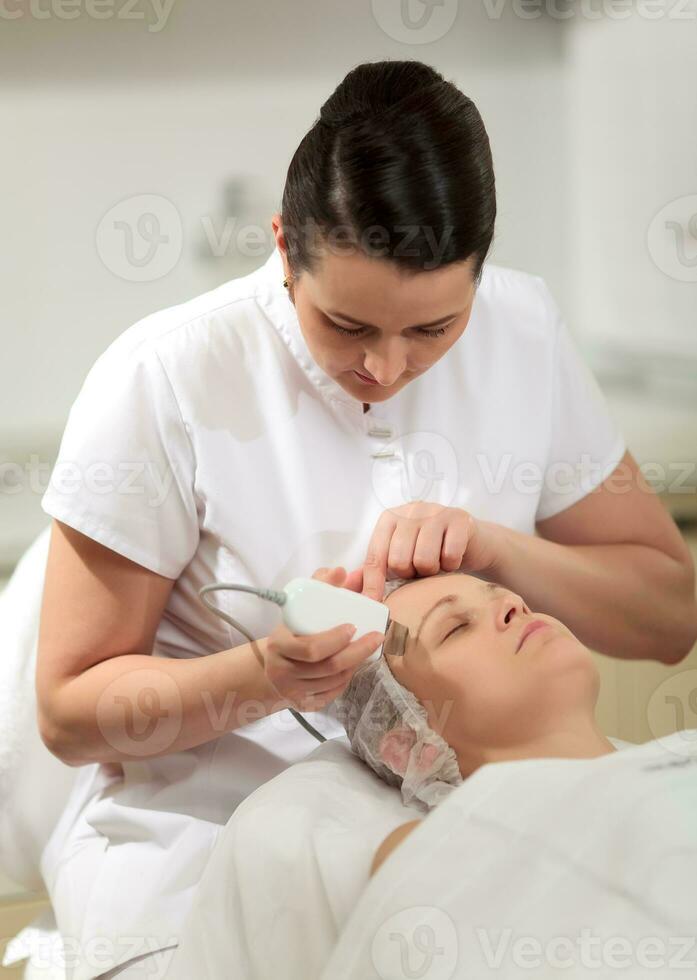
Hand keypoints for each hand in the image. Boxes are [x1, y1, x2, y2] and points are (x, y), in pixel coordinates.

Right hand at [262, 566, 383, 710]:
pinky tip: (353, 664)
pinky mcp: (304, 704)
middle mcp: (282, 671)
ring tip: (367, 648)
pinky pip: (333, 693)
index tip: (353, 627)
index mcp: (279, 645)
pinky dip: (348, 679)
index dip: (335, 640)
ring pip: (334, 681)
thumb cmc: (290, 631)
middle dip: (357, 652)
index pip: (310, 649)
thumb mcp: (299, 605)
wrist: (271, 665)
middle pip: (328, 667)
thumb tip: (342, 571)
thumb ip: (320, 585)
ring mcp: (293, 691)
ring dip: (355, 664)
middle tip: (375, 637)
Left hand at [359, 503, 500, 600]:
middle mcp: (410, 510)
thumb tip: (348, 583)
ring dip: (433, 571)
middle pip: (399, 560)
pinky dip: (452, 565)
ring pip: (424, 559)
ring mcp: (435, 511)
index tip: (374, 606)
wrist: (475, 542)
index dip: (373, 585)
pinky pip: (449, 555)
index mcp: (389, 519)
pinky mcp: (459, 518)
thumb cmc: (433, 552)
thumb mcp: (402, 558)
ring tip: (437, 563)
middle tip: (421, 570)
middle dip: (411, 574)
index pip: (375, 556)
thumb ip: (376, 569)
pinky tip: (453, 559)